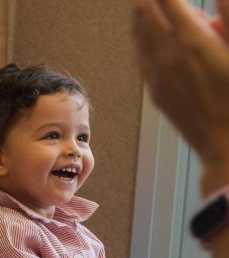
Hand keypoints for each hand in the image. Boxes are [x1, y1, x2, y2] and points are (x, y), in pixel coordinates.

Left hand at [133, 0, 228, 191]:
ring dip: (139, 16)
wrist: (225, 142)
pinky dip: (140, 40)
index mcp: (192, 41)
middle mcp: (167, 56)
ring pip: (138, 37)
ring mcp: (157, 76)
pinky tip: (144, 37)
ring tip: (142, 4)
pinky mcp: (156, 92)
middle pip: (145, 15)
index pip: (167, 1)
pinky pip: (141, 59)